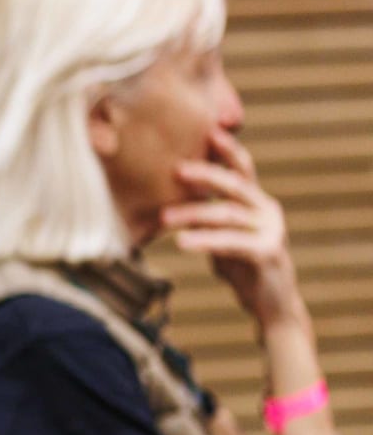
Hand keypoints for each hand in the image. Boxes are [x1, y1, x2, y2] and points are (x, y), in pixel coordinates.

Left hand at [162, 128, 303, 331]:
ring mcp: (271, 230)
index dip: (226, 149)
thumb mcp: (221, 235)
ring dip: (193, 214)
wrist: (270, 304)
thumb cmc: (240, 265)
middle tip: (176, 169)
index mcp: (256, 201)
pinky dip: (205, 241)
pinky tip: (182, 242)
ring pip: (227, 215)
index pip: (242, 168)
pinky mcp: (268, 253)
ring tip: (162, 217)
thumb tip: (166, 198)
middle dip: (206, 174)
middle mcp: (267, 210)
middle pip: (235, 184)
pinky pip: (231, 243)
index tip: (208, 129)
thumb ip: (207, 214)